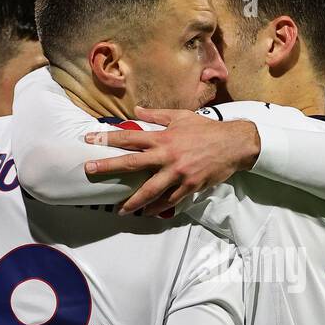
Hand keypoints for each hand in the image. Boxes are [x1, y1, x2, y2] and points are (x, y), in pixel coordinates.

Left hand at [83, 111, 260, 215]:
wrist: (234, 144)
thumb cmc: (206, 129)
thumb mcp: (181, 117)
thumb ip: (157, 115)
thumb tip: (137, 111)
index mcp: (163, 137)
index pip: (129, 137)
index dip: (108, 138)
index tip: (90, 140)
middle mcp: (167, 155)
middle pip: (132, 163)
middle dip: (108, 168)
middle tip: (90, 171)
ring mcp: (177, 173)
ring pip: (150, 190)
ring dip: (133, 201)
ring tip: (120, 210)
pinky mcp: (189, 186)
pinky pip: (170, 200)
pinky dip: (158, 207)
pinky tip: (147, 213)